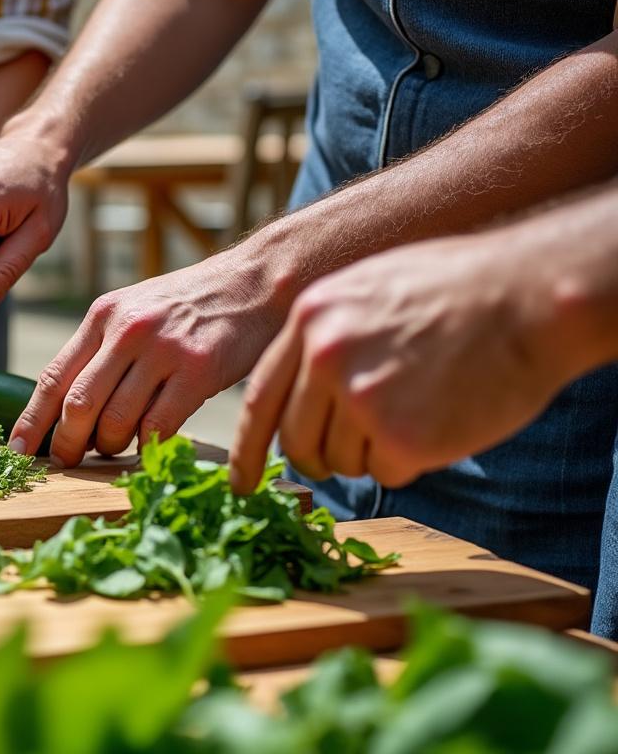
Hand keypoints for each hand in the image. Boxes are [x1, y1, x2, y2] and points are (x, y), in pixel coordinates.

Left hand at [10, 248, 286, 467]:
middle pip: (78, 404)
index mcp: (103, 316)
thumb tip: (69, 408)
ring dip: (110, 447)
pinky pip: (157, 428)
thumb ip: (103, 350)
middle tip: (66, 461)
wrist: (257, 281)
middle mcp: (127, 330)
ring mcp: (162, 350)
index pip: (54, 376)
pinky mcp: (197, 371)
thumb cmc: (194, 304)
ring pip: (116, 422)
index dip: (31, 419)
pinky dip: (147, 449)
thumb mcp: (136, 310)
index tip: (18, 450)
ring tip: (116, 447)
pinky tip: (150, 449)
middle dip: (66, 443)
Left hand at [229, 234, 570, 493]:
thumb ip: (326, 337)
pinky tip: (440, 422)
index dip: (247, 449)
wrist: (530, 295)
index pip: (260, 399)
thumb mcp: (370, 288)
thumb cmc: (459, 289)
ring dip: (375, 452)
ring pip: (343, 460)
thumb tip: (300, 393)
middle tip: (356, 448)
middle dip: (317, 457)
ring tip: (420, 409)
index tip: (241, 483)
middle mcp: (325, 357)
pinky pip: (387, 473)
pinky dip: (411, 462)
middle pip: (296, 439)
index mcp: (311, 319)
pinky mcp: (402, 435)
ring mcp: (361, 396)